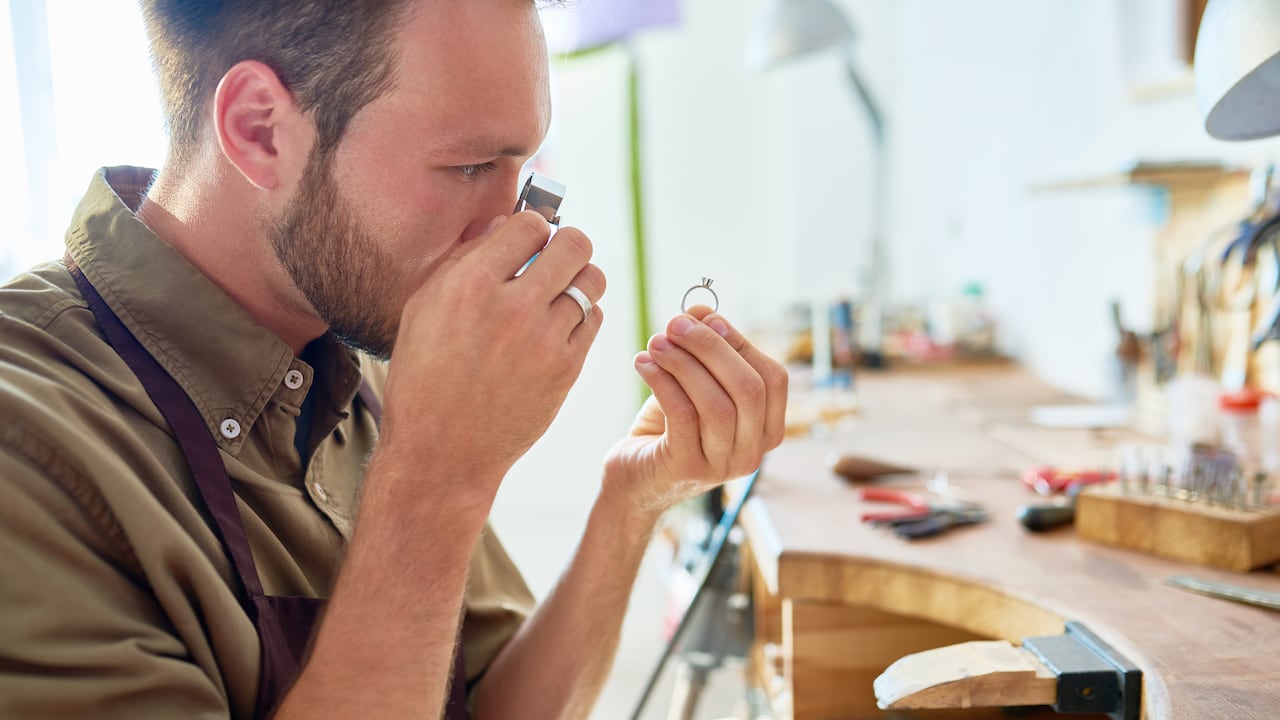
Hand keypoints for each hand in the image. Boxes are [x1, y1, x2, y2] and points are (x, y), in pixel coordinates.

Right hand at [379, 212, 605, 487]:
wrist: (442, 450)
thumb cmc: (424, 376)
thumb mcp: (422, 309)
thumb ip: (461, 259)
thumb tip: (502, 224)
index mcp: (470, 285)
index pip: (529, 224)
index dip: (532, 228)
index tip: (527, 241)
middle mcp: (512, 307)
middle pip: (574, 244)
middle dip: (566, 244)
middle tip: (554, 258)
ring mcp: (545, 340)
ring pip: (592, 281)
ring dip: (579, 278)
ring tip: (560, 290)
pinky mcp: (566, 369)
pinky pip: (594, 319)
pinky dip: (581, 314)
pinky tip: (559, 323)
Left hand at [604, 307, 787, 514]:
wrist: (634, 481)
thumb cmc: (669, 429)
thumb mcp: (692, 385)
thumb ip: (705, 349)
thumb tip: (703, 310)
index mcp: (767, 430)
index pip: (773, 378)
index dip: (740, 343)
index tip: (704, 318)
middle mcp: (753, 453)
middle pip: (748, 388)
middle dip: (710, 347)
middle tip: (674, 324)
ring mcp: (723, 466)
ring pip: (716, 403)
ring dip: (683, 363)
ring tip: (655, 343)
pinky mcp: (687, 469)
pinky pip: (682, 415)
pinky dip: (662, 381)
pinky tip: (642, 364)